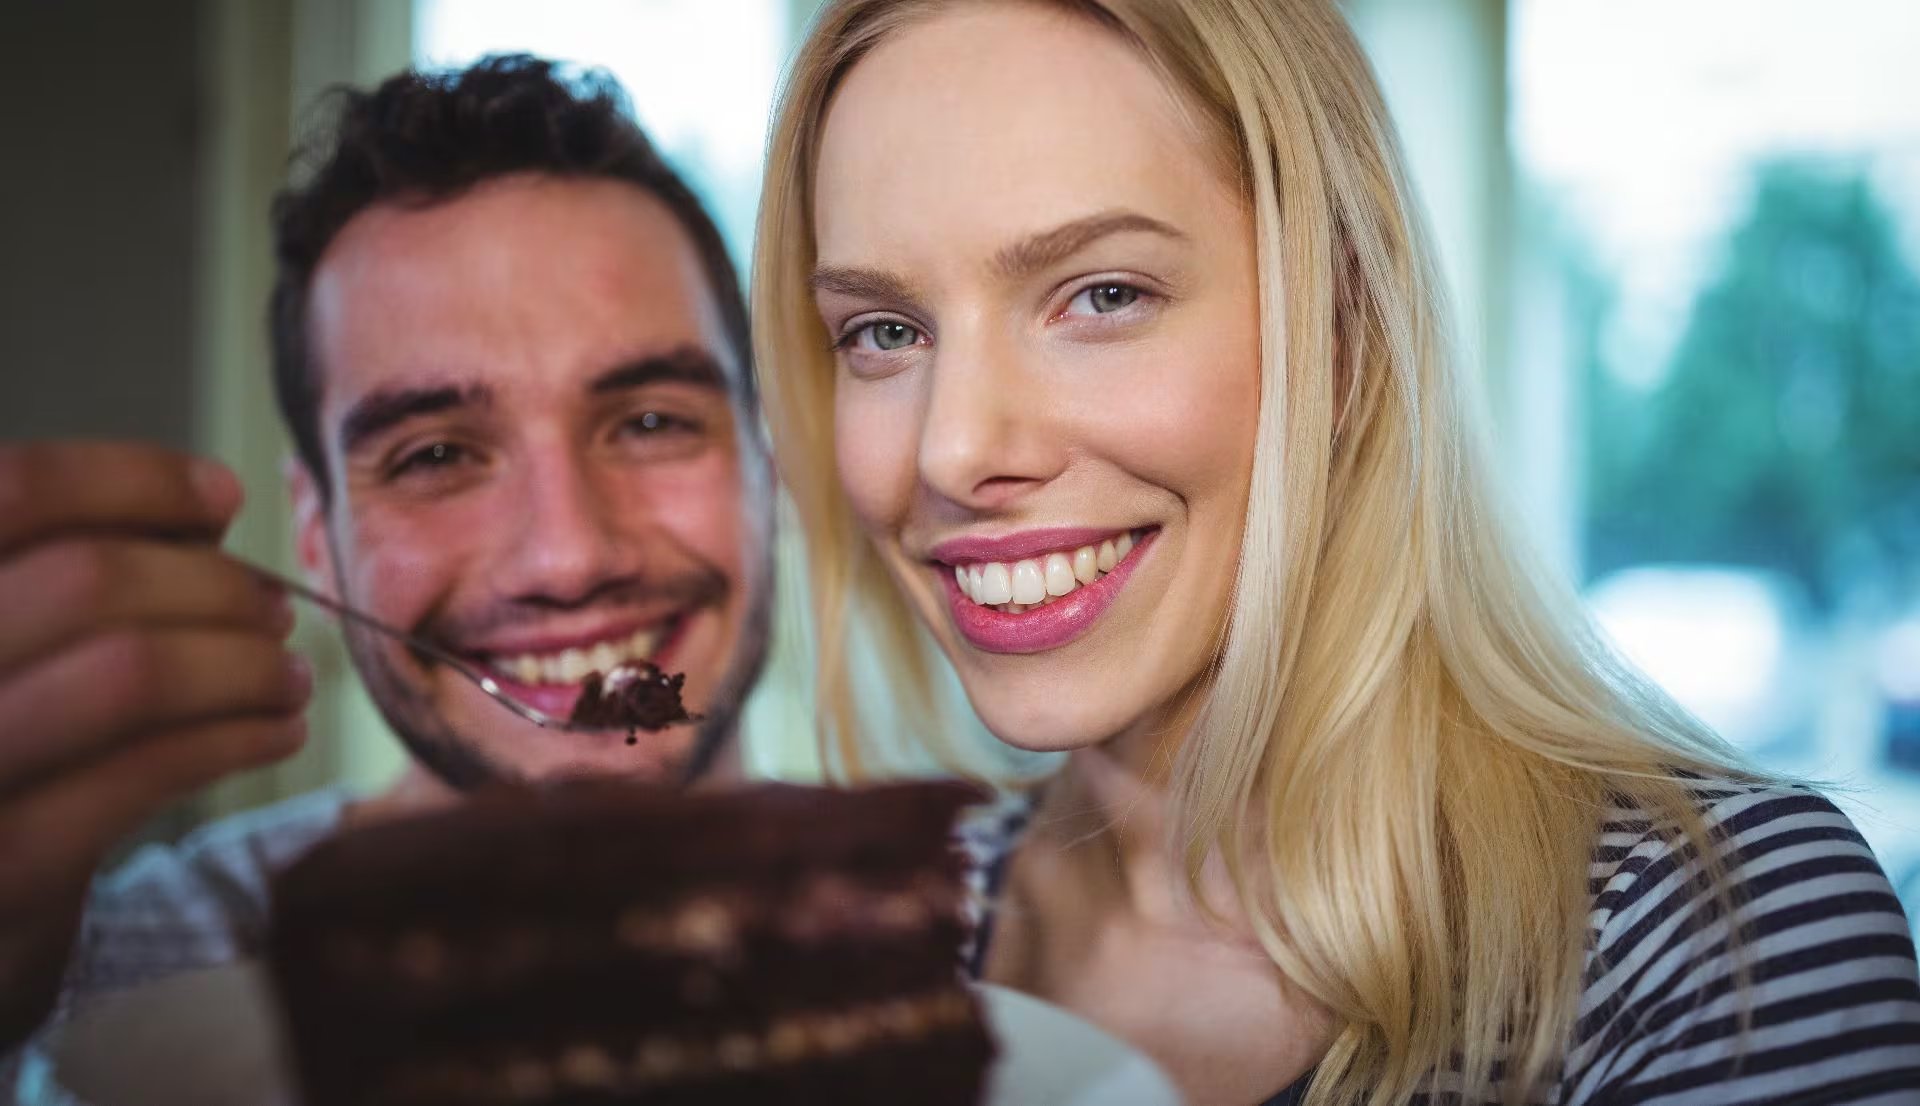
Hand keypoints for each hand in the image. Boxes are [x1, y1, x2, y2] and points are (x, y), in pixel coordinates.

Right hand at [0, 441, 311, 1048]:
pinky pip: (144, 774)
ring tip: (286, 674)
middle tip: (274, 611)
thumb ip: (70, 568)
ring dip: (241, 663)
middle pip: (88, 577)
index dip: (132, 480)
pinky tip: (277, 729)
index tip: (222, 496)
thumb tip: (203, 511)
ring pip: (129, 671)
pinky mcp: (0, 867)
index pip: (12, 489)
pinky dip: (238, 738)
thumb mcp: (10, 642)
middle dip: (213, 587)